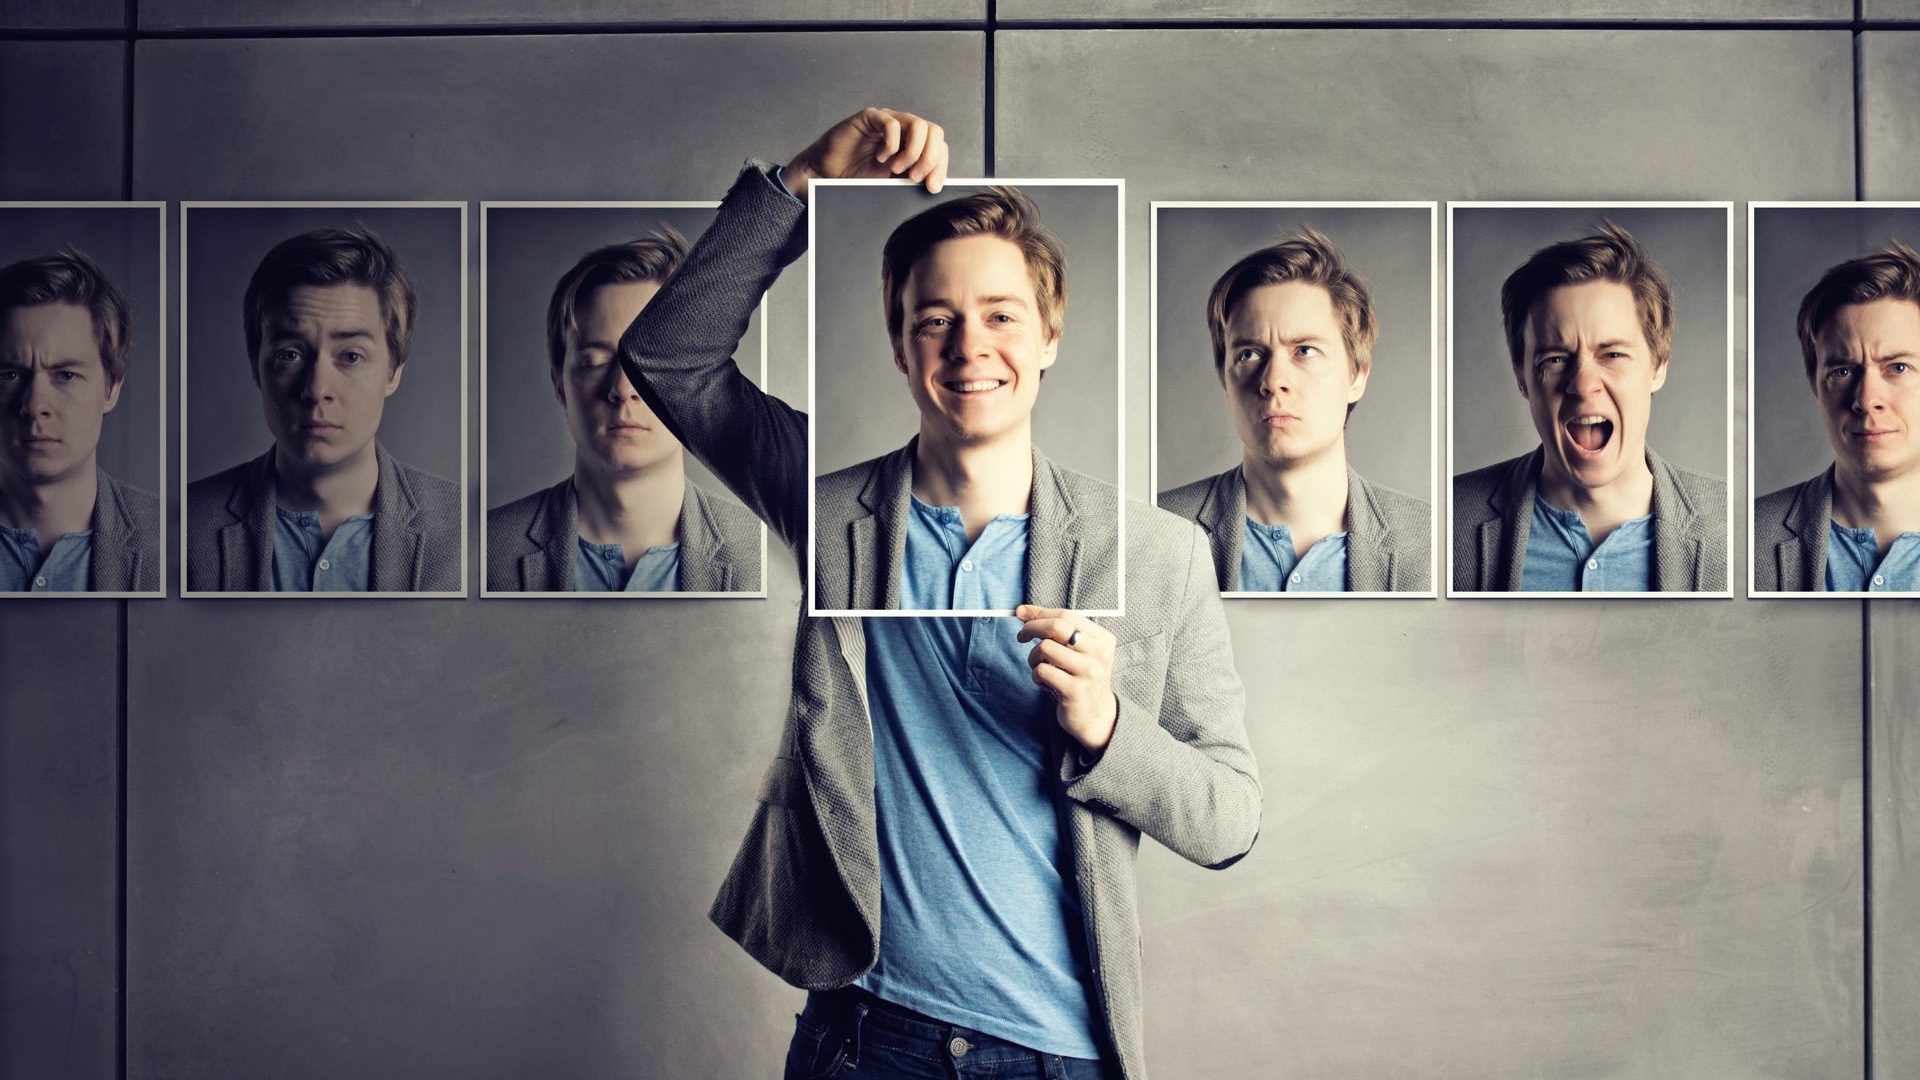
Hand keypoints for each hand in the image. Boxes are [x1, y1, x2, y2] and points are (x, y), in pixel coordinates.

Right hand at [784, 106, 948, 197]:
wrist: (826, 175)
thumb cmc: (856, 178)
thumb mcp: (891, 185)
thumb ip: (911, 182)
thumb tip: (935, 189)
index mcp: (913, 145)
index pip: (940, 147)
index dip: (940, 166)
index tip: (932, 187)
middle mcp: (904, 131)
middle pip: (935, 133)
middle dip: (929, 158)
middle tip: (914, 178)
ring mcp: (888, 122)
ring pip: (919, 125)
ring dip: (913, 151)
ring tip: (897, 168)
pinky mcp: (870, 118)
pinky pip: (891, 123)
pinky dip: (891, 143)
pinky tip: (882, 157)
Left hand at [1015, 605, 1117, 755]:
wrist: (1096, 715)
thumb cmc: (1080, 678)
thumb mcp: (1078, 652)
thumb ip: (1058, 631)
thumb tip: (1023, 612)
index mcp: (1102, 639)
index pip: (1066, 615)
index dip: (1039, 612)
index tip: (1020, 613)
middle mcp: (1098, 653)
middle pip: (1057, 627)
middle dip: (1032, 628)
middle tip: (1021, 636)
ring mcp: (1088, 673)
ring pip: (1045, 648)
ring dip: (1033, 657)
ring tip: (1039, 666)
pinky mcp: (1074, 691)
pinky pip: (1042, 671)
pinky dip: (1036, 675)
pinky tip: (1045, 683)